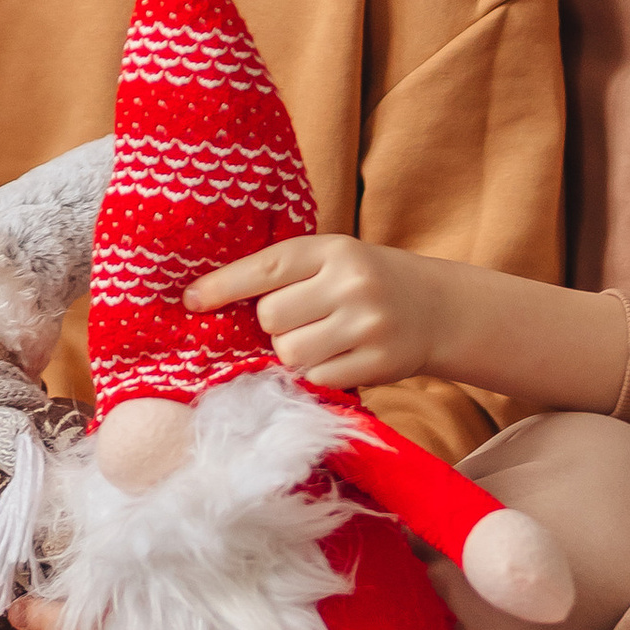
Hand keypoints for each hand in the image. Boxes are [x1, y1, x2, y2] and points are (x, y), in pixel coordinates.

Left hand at [185, 234, 450, 392]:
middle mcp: (351, 283)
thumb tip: (211, 301)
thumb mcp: (334, 259)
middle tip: (301, 319)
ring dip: (293, 353)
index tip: (190, 300)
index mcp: (333, 250)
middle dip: (275, 325)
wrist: (439, 308)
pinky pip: (317, 379)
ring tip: (321, 339)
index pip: (266, 266)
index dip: (223, 286)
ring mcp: (366, 324)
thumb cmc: (368, 282)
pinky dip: (319, 374)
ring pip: (290, 353)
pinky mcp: (378, 362)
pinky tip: (341, 357)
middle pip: (271, 318)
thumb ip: (287, 273)